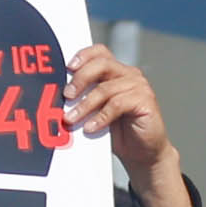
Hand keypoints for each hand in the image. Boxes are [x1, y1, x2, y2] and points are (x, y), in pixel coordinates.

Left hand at [66, 47, 185, 206]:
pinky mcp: (145, 101)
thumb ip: (85, 98)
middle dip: (80, 79)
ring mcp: (139, 86)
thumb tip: (60, 97)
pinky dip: (100, 117)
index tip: (68, 68)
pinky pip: (116, 105)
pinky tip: (90, 128)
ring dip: (85, 105)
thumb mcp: (97, 111)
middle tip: (66, 95)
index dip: (83, 56)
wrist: (142, 153)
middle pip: (102, 64)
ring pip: (106, 89)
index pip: (100, 53)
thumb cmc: (119, 132)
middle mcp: (129, 74)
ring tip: (71, 119)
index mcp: (116, 71)